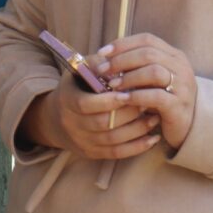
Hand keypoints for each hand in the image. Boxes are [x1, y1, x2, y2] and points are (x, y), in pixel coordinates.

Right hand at [20, 71, 160, 160]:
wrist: (58, 118)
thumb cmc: (77, 87)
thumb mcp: (80, 71)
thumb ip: (98, 64)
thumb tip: (118, 58)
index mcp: (66, 100)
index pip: (86, 104)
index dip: (109, 101)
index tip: (129, 93)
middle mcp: (72, 124)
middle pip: (104, 124)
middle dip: (129, 114)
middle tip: (149, 102)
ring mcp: (82, 141)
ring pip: (113, 140)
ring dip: (137, 129)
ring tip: (155, 117)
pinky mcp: (92, 153)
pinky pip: (117, 154)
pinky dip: (137, 147)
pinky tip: (153, 137)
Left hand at [94, 33, 196, 149]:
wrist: (187, 127)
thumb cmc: (162, 100)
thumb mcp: (150, 79)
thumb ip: (135, 66)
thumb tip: (103, 58)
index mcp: (174, 55)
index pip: (147, 40)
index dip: (123, 44)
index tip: (102, 52)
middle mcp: (181, 67)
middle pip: (148, 53)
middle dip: (121, 60)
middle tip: (103, 70)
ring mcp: (183, 86)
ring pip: (154, 71)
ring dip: (129, 77)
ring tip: (112, 85)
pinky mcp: (179, 105)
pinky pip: (157, 96)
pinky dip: (136, 96)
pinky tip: (122, 99)